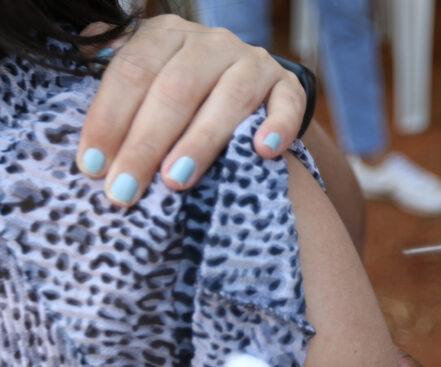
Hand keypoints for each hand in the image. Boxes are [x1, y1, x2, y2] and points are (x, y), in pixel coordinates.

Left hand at [77, 15, 305, 205]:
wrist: (253, 88)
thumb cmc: (189, 95)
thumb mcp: (150, 77)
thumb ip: (121, 78)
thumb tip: (85, 77)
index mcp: (167, 35)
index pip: (132, 71)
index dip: (108, 119)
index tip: (92, 167)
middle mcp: (211, 42)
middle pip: (176, 88)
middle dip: (146, 143)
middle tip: (125, 189)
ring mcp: (254, 61)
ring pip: (230, 96)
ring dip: (201, 141)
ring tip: (176, 180)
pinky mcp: (288, 85)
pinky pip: (287, 104)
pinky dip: (277, 126)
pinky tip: (263, 152)